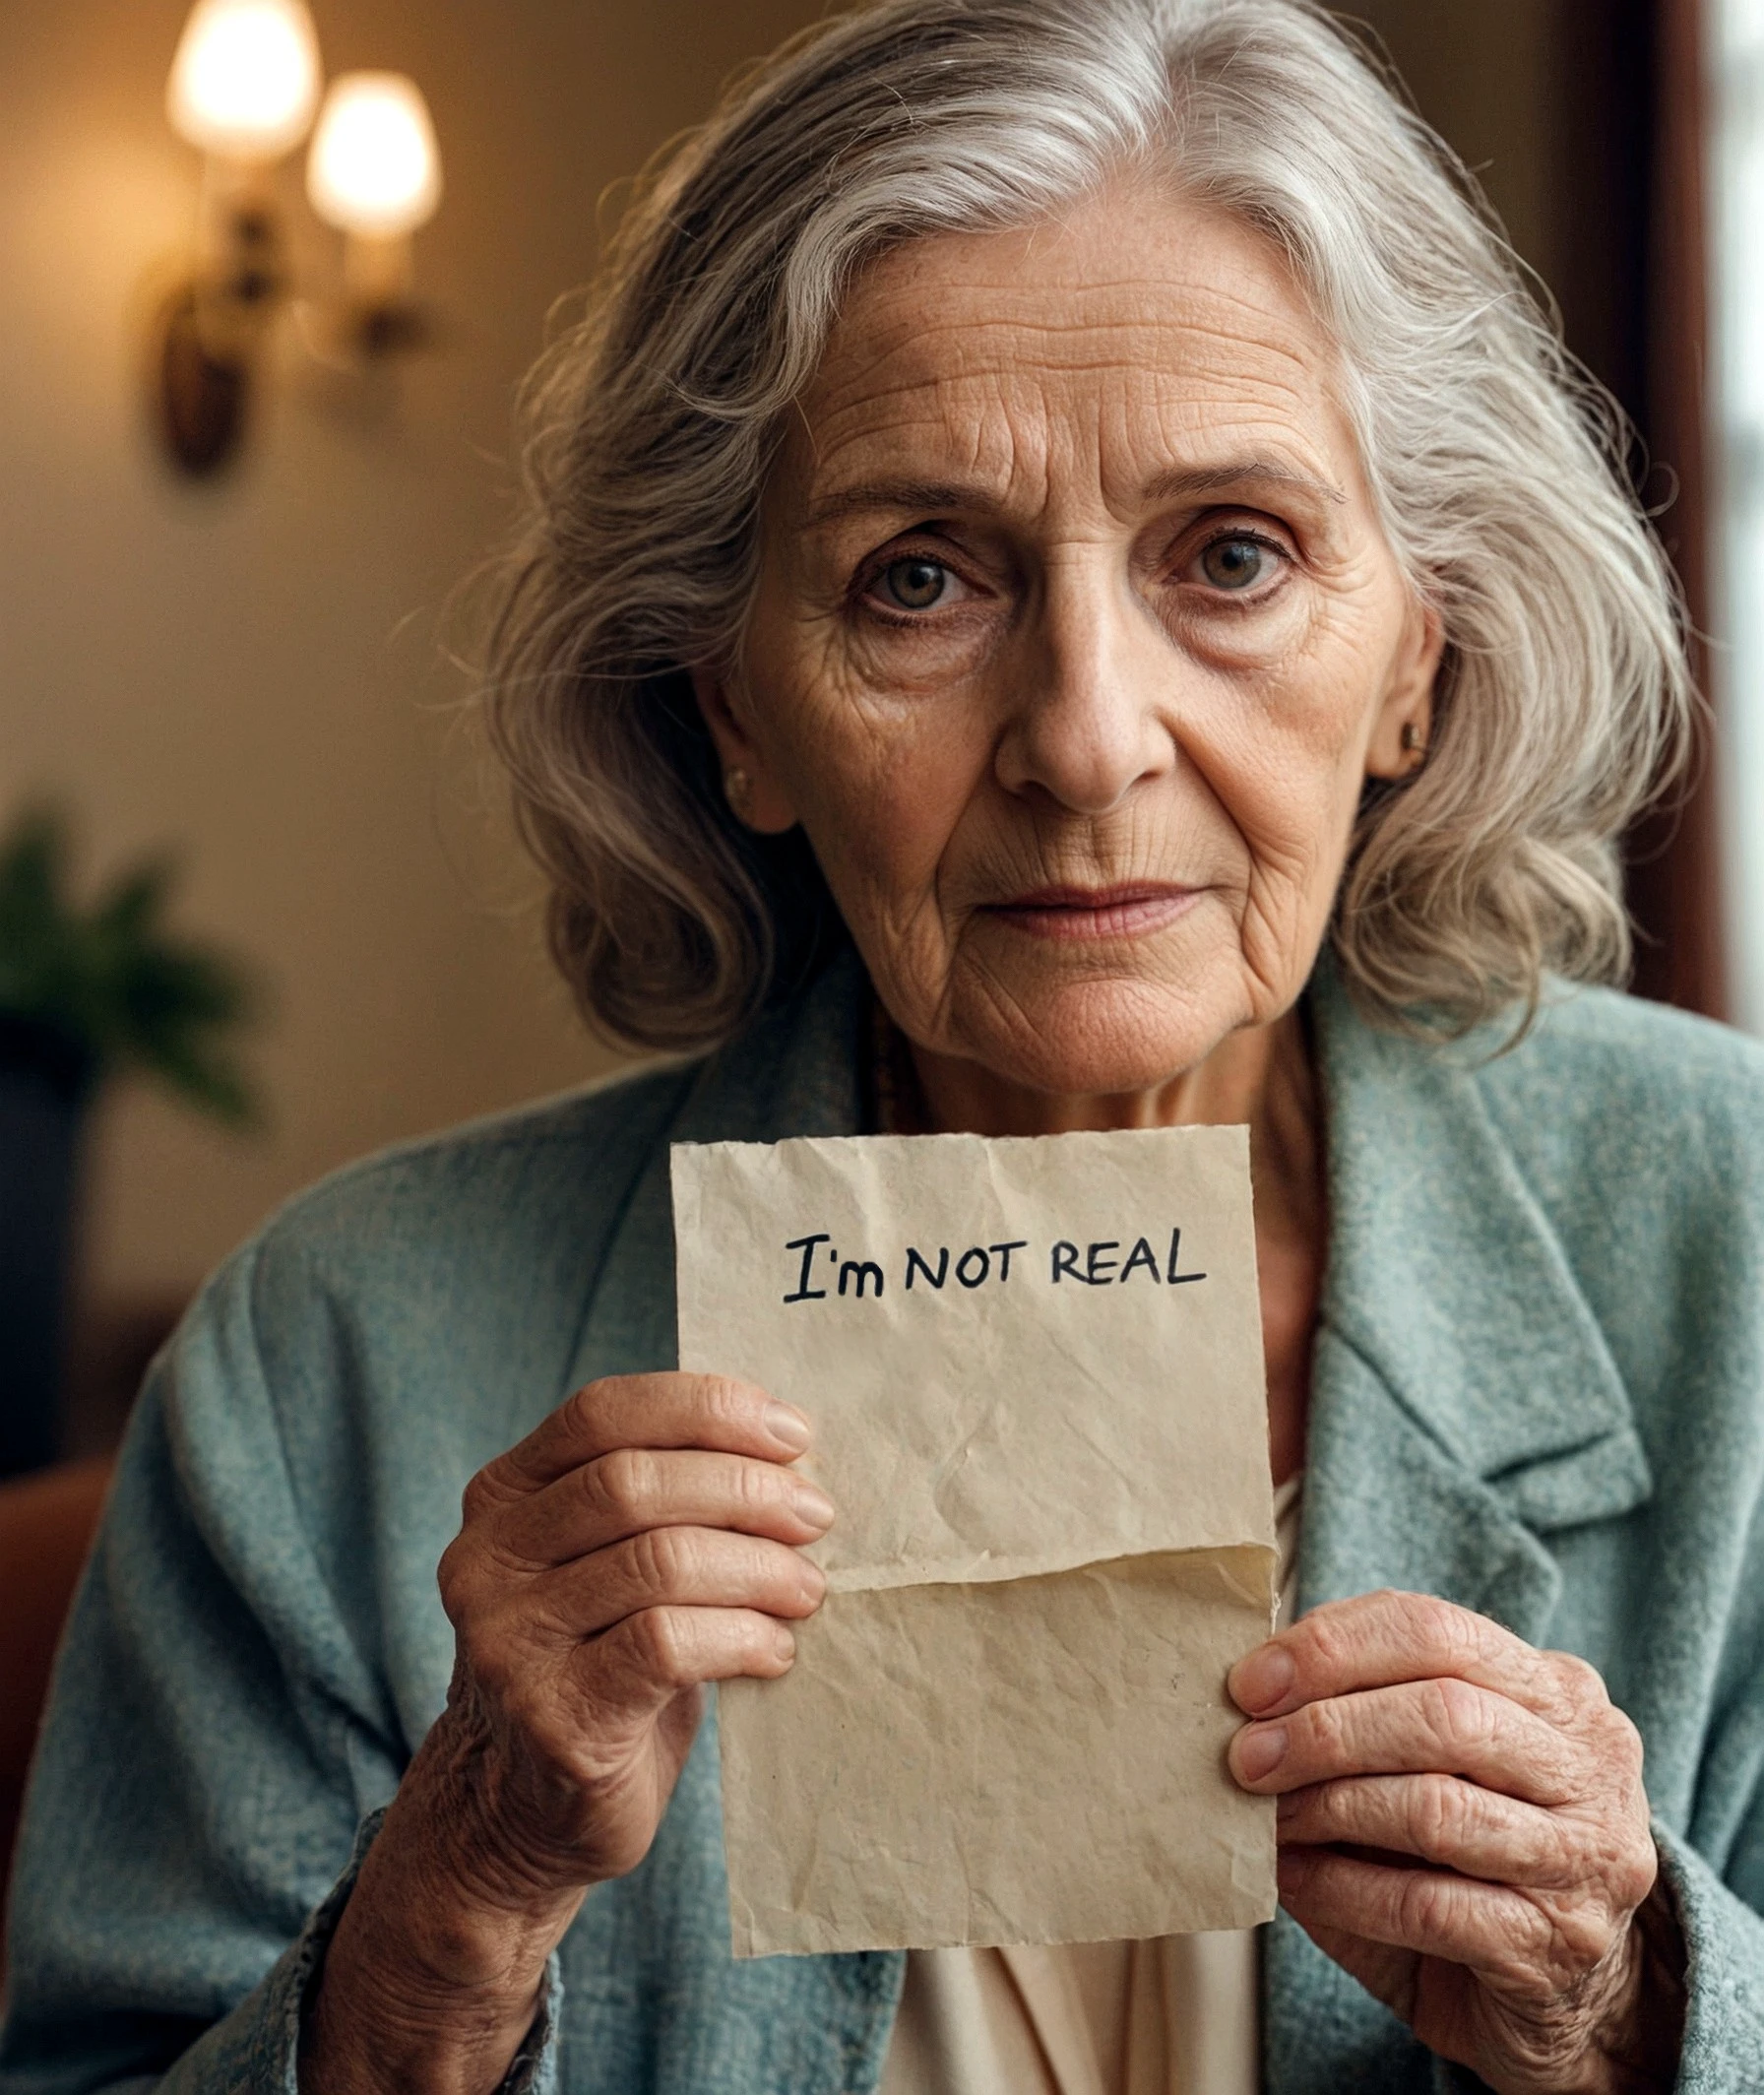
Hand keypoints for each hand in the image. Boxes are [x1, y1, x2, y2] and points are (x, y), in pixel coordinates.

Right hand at [301, 1372, 829, 2094]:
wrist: (523, 1812)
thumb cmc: (597, 1663)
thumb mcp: (605, 1562)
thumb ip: (663, 1500)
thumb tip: (790, 1455)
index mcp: (501, 1497)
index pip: (601, 1412)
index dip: (704, 1409)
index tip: (793, 1434)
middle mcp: (487, 1559)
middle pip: (632, 1483)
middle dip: (744, 1489)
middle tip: (815, 1516)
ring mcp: (509, 1640)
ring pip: (657, 1562)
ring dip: (757, 1567)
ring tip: (807, 1589)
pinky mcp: (551, 1715)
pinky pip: (666, 1646)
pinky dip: (740, 1636)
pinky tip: (774, 1651)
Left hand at [1227, 1590, 1684, 2094]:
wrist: (1567, 1998)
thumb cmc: (1475, 1857)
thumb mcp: (1433, 1763)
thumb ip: (1369, 1709)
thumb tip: (1253, 1688)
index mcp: (1558, 1690)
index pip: (1436, 1629)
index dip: (1333, 1647)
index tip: (1251, 1682)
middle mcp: (1589, 1764)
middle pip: (1444, 1713)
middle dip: (1326, 1729)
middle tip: (1248, 1754)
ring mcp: (1584, 1858)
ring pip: (1436, 1808)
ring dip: (1328, 1806)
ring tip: (1269, 1817)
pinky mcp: (1555, 1946)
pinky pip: (1426, 1904)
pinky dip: (1341, 1888)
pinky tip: (1295, 1880)